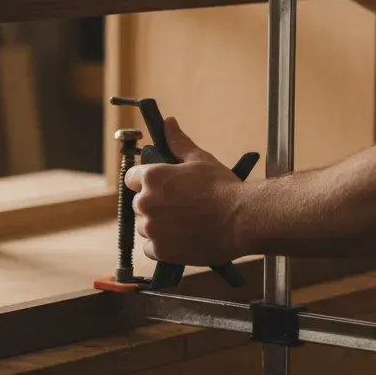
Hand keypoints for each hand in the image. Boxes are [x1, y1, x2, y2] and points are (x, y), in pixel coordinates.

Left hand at [125, 119, 249, 266]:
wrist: (243, 219)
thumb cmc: (223, 189)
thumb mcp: (200, 159)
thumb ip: (178, 142)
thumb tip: (168, 123)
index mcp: (152, 178)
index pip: (132, 179)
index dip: (146, 182)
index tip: (161, 187)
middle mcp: (147, 203)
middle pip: (139, 204)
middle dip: (155, 204)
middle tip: (180, 206)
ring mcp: (153, 229)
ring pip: (145, 227)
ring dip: (159, 226)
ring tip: (184, 223)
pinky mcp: (161, 251)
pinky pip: (152, 249)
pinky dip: (164, 246)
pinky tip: (182, 238)